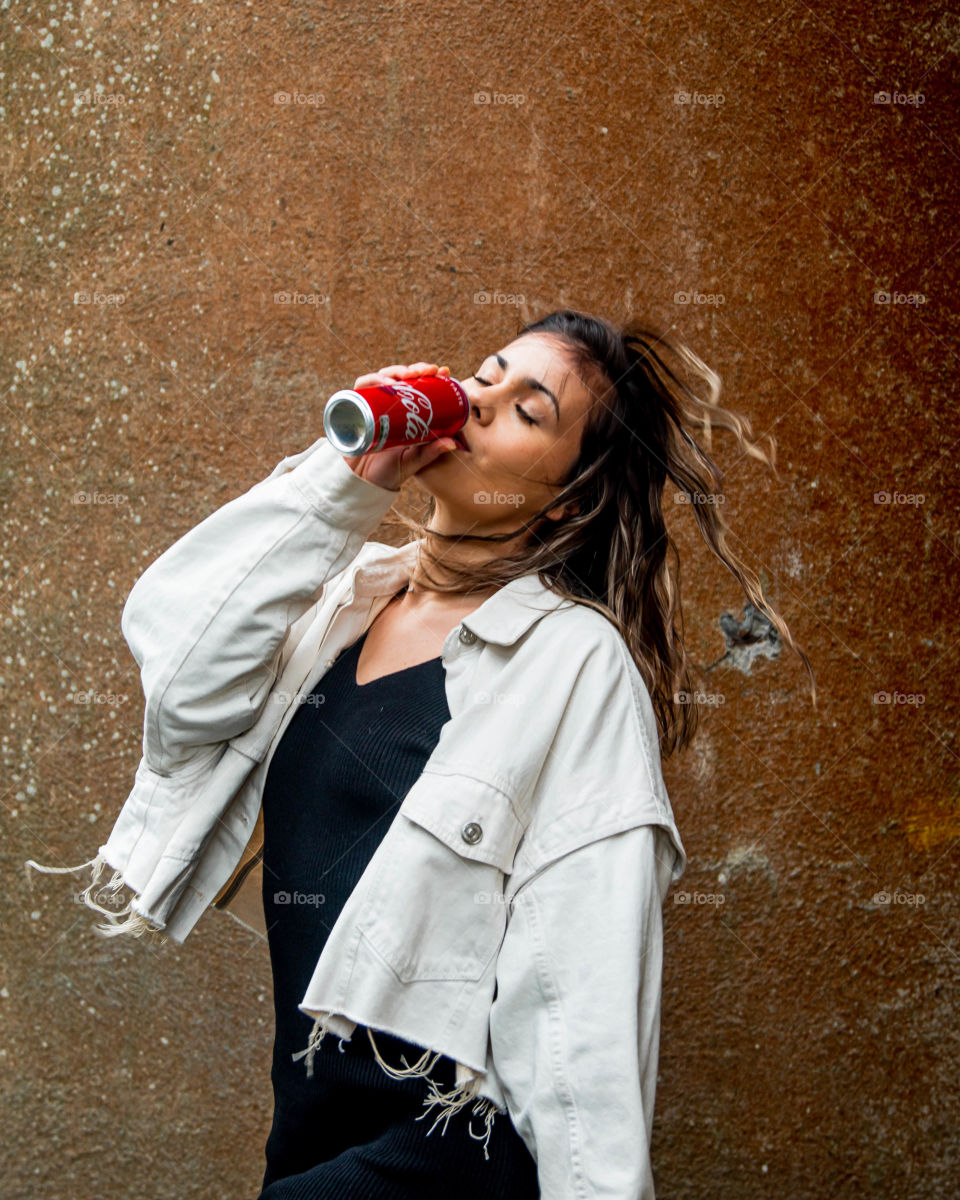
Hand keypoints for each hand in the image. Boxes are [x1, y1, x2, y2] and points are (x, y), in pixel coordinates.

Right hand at [341, 362, 457, 491]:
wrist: (362, 482)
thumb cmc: (390, 471)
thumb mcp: (414, 460)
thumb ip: (431, 452)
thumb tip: (454, 444)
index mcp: (406, 412)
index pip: (419, 386)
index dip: (430, 374)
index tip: (443, 371)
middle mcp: (389, 404)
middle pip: (402, 377)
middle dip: (415, 369)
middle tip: (428, 371)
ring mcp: (373, 404)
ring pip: (383, 377)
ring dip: (396, 371)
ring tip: (407, 375)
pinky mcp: (356, 406)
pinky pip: (362, 386)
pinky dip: (372, 380)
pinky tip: (385, 382)